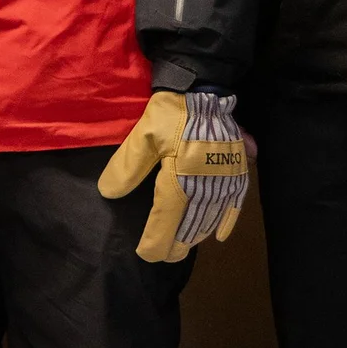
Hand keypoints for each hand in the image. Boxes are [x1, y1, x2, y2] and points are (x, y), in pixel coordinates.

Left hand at [96, 90, 249, 262]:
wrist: (204, 90)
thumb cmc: (171, 112)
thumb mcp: (142, 135)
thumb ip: (127, 166)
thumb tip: (108, 193)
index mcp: (180, 176)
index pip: (166, 218)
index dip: (157, 241)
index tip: (147, 255)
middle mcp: (205, 184)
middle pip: (190, 223)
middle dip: (176, 243)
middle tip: (165, 256)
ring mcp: (225, 179)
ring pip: (210, 217)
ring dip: (196, 235)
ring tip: (183, 246)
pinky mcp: (238, 170)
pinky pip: (236, 203)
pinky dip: (228, 221)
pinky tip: (220, 236)